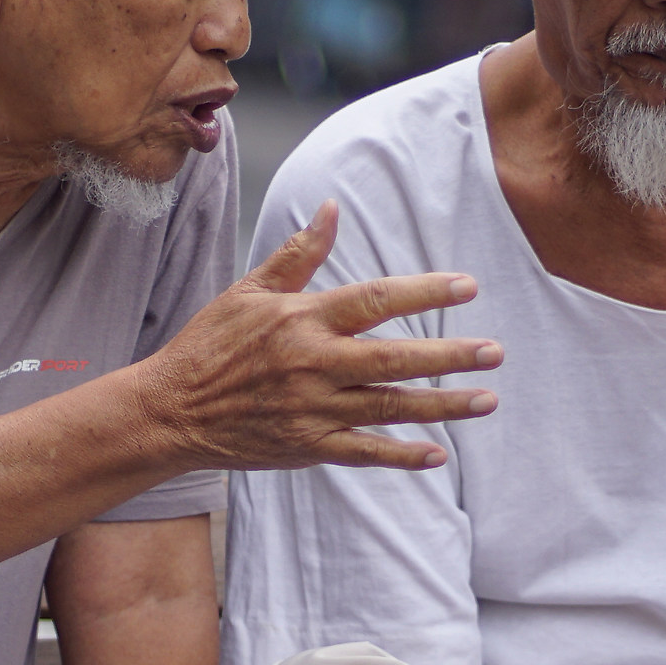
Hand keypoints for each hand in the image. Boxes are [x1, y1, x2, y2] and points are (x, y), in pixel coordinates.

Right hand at [138, 201, 501, 470]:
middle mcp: (312, 364)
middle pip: (395, 357)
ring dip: (443, 405)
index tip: (467, 287)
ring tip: (486, 400)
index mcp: (302, 320)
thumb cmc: (209, 344)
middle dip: (451, 354)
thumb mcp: (249, 291)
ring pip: (390, 406)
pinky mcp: (306, 447)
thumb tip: (331, 208)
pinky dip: (402, 456)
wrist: (170, 409)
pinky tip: (438, 454)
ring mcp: (312, 410)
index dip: (424, 292)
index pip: (375, 300)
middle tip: (495, 352)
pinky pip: (364, 452)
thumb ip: (298, 255)